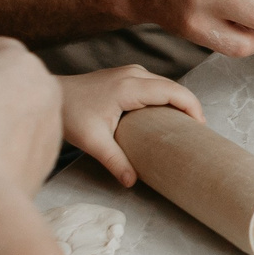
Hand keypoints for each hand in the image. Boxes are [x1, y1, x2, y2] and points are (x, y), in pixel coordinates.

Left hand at [58, 64, 202, 186]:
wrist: (53, 94)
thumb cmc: (70, 113)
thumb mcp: (92, 141)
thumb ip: (114, 161)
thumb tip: (131, 182)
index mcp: (130, 87)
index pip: (173, 92)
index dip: (192, 107)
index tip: (200, 127)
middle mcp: (134, 74)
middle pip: (174, 86)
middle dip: (190, 106)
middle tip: (197, 131)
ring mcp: (131, 72)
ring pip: (165, 84)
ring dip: (178, 100)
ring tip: (185, 124)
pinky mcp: (127, 75)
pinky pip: (156, 83)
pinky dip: (167, 97)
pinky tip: (166, 114)